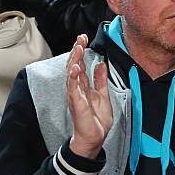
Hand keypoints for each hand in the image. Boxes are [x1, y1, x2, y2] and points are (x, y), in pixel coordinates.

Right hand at [67, 34, 112, 158]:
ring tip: (78, 47)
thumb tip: (101, 64)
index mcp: (83, 85)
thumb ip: (100, 80)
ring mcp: (75, 95)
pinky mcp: (76, 103)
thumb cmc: (96, 120)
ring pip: (71, 73)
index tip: (84, 38)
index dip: (81, 51)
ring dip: (74, 59)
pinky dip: (72, 77)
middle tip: (81, 37)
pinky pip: (72, 88)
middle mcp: (77, 88)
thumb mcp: (103, 95)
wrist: (94, 137)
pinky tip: (74, 67)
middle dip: (77, 50)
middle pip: (74, 64)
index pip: (80, 64)